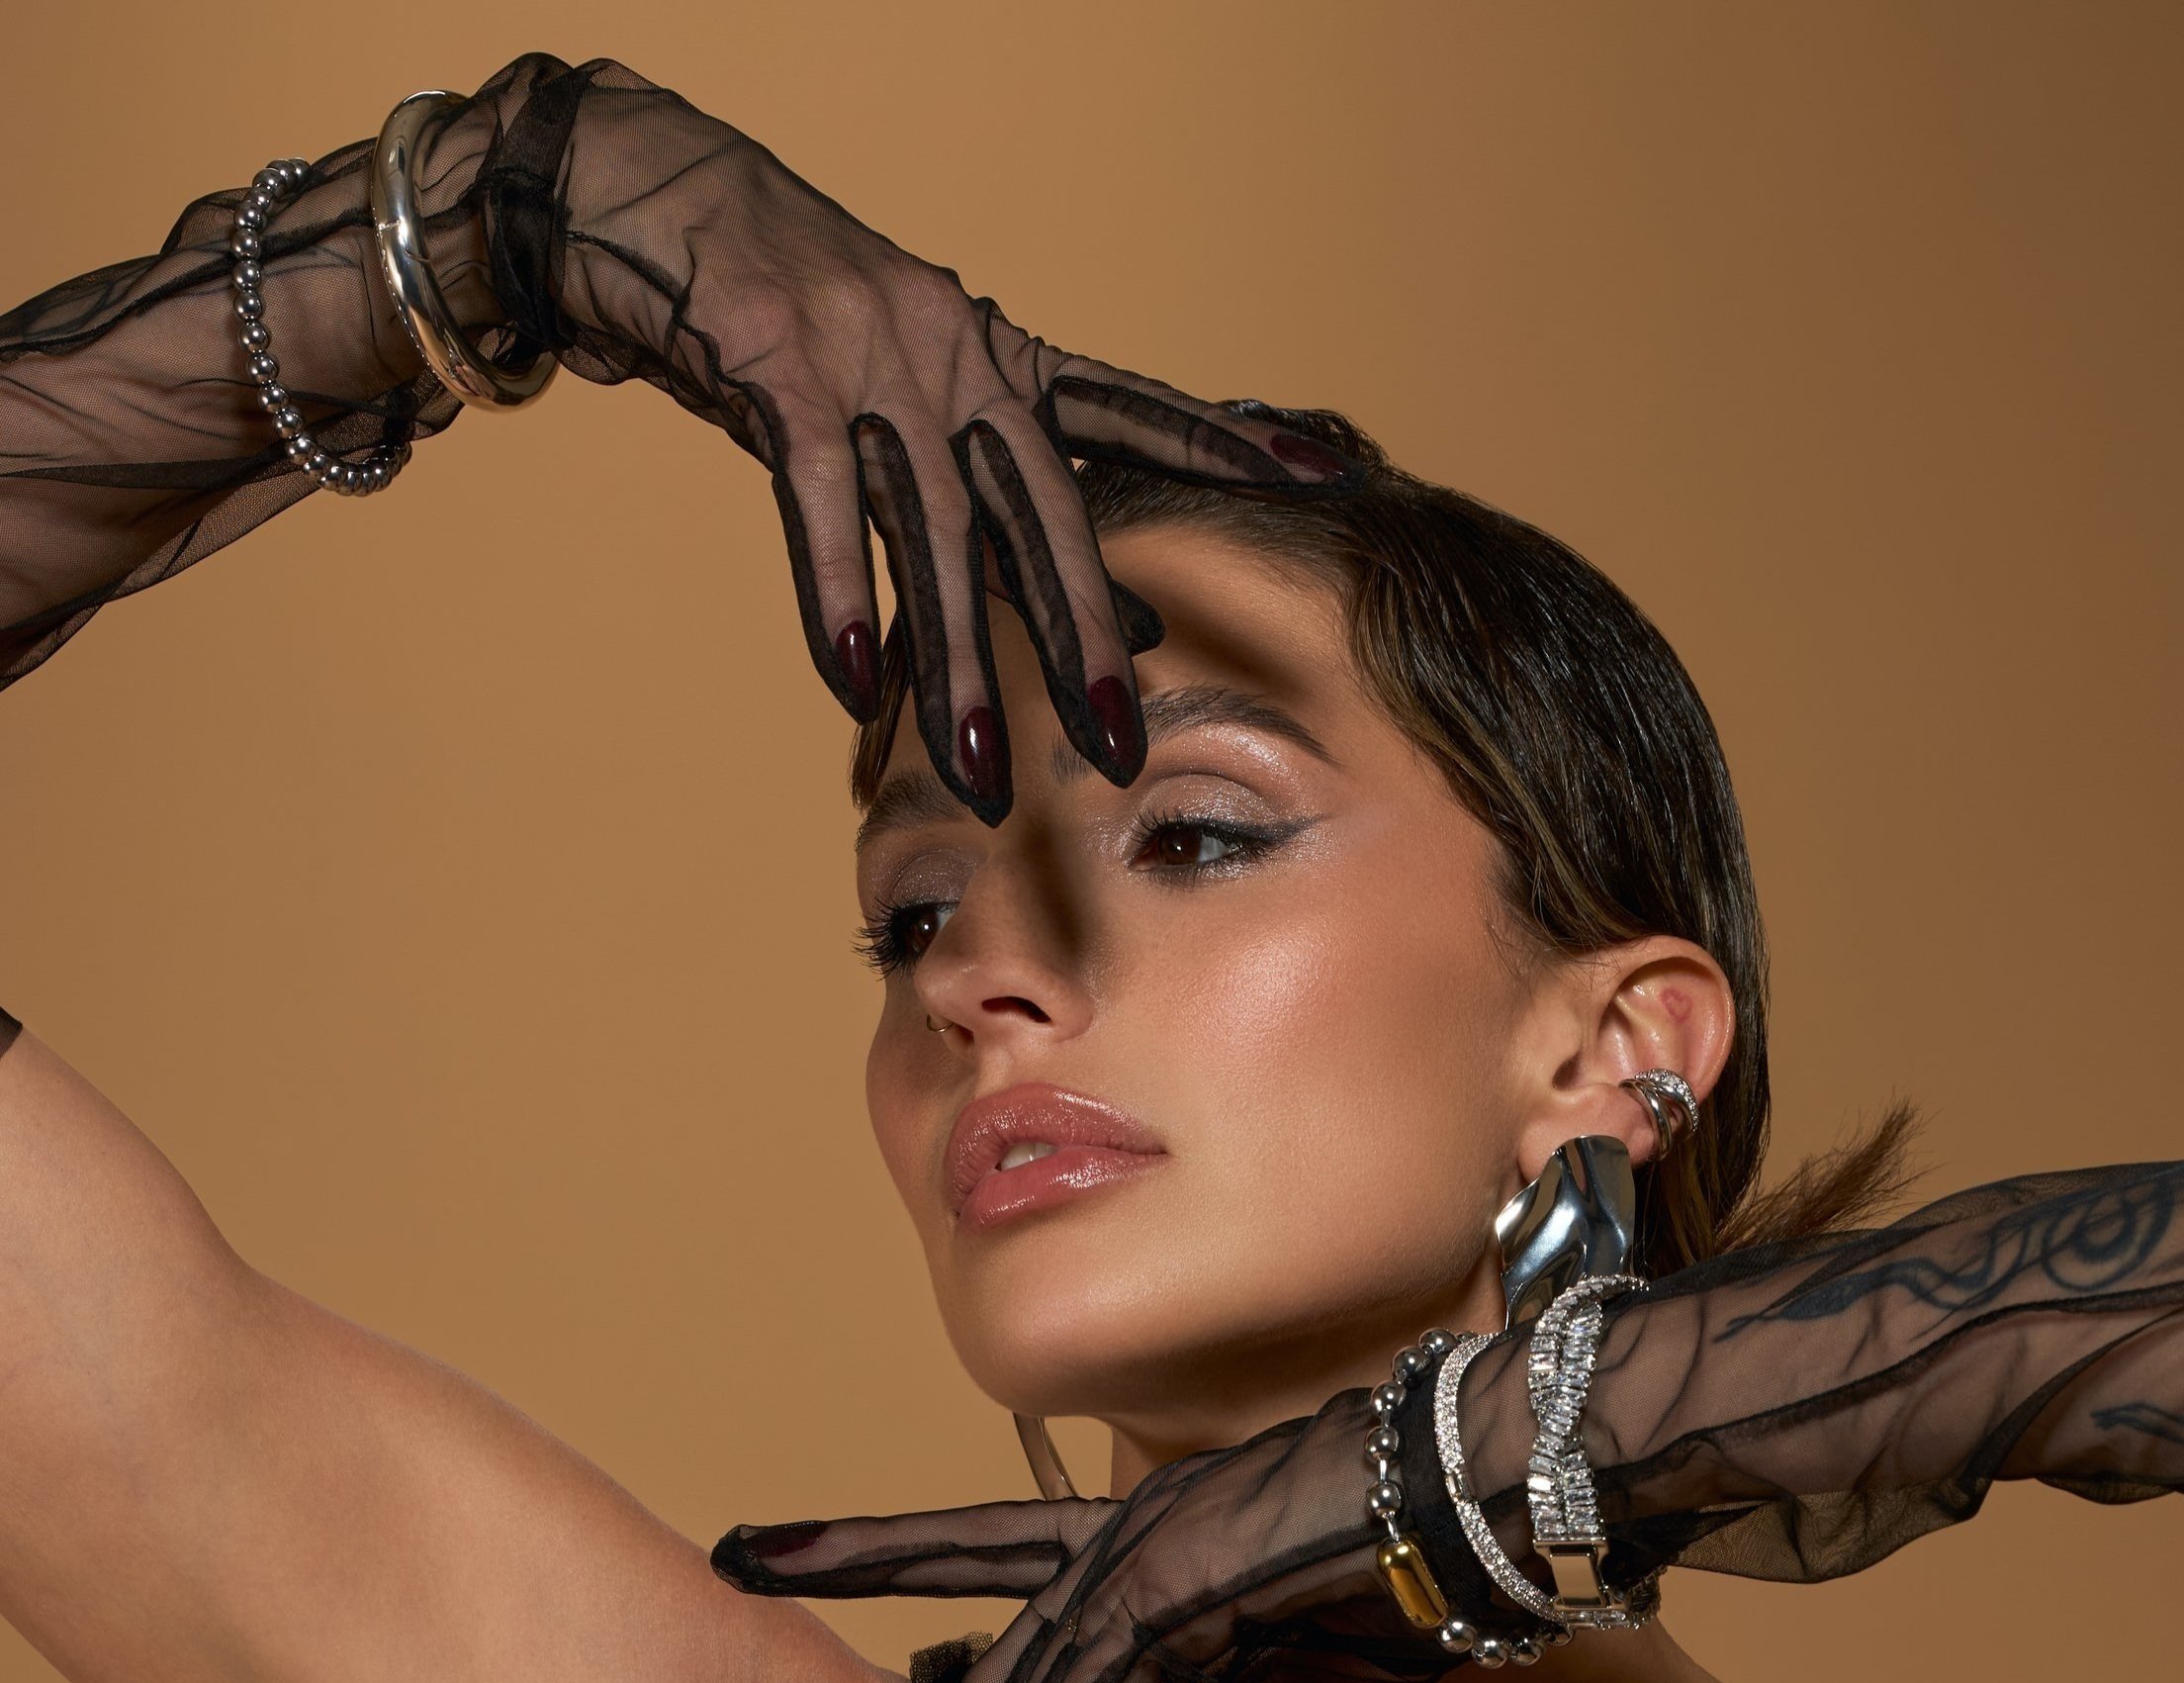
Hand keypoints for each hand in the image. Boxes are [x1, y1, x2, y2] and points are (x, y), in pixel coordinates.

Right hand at [473, 59, 1350, 814]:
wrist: (642, 194)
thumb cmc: (772, 314)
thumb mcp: (896, 385)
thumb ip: (975, 481)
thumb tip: (1084, 588)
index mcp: (989, 351)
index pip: (1123, 409)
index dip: (1216, 444)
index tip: (1321, 470)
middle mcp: (950, 349)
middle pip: (1039, 509)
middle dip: (1077, 636)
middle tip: (1117, 743)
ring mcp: (868, 355)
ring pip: (930, 533)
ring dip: (950, 662)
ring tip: (974, 766)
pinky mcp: (778, 365)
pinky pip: (818, 503)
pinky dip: (834, 596)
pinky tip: (849, 683)